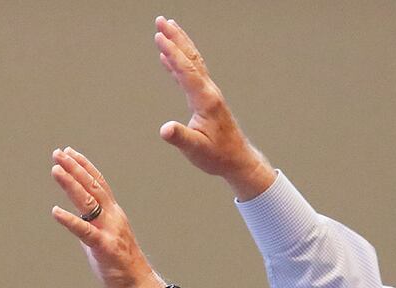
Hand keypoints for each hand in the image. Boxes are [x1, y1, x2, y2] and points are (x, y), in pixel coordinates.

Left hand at [50, 147, 165, 287]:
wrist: (140, 287)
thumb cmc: (122, 266)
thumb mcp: (105, 240)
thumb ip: (91, 228)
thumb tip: (76, 220)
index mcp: (114, 214)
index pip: (98, 184)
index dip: (84, 167)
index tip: (69, 152)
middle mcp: (113, 217)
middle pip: (93, 187)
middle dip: (75, 168)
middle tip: (58, 153)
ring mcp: (110, 231)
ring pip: (89, 203)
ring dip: (71, 185)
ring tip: (56, 170)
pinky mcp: (104, 248)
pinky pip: (85, 232)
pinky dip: (69, 220)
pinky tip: (55, 212)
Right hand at [154, 16, 273, 200]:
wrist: (236, 159)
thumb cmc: (217, 155)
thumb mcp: (196, 150)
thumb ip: (180, 138)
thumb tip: (164, 130)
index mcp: (205, 100)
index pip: (186, 71)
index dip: (172, 53)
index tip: (159, 37)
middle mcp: (208, 91)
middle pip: (190, 58)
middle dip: (175, 38)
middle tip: (161, 20)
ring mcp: (207, 93)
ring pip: (192, 61)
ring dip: (179, 44)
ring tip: (166, 28)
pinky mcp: (204, 98)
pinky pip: (189, 74)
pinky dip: (177, 63)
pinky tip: (166, 59)